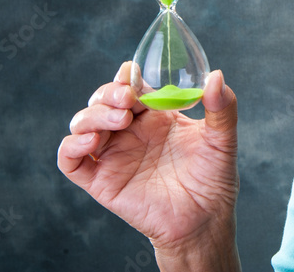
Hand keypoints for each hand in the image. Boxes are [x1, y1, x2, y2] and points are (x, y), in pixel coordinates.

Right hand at [57, 63, 239, 268]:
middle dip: (109, 92)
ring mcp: (113, 155)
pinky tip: (92, 141)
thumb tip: (216, 76)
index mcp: (155, 116)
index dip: (126, 76)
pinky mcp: (101, 181)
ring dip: (94, 115)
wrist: (204, 220)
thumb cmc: (213, 179)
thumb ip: (222, 108)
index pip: (130, 85)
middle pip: (102, 99)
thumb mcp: (222, 139)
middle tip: (128, 99)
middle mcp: (130, 131)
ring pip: (83, 123)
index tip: (132, 72)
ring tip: (120, 119)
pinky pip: (70, 160)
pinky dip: (72, 146)